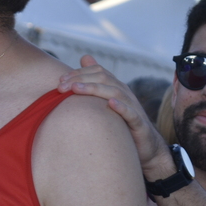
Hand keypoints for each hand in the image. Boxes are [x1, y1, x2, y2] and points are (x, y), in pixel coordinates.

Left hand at [58, 56, 171, 173]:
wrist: (146, 147)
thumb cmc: (121, 125)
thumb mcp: (106, 103)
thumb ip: (95, 82)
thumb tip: (84, 57)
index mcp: (115, 87)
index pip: (97, 72)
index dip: (78, 73)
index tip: (60, 80)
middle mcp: (124, 94)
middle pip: (103, 78)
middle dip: (80, 79)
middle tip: (61, 86)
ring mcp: (133, 107)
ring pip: (115, 92)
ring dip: (94, 89)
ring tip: (76, 89)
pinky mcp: (139, 124)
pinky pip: (131, 113)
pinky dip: (121, 107)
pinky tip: (110, 104)